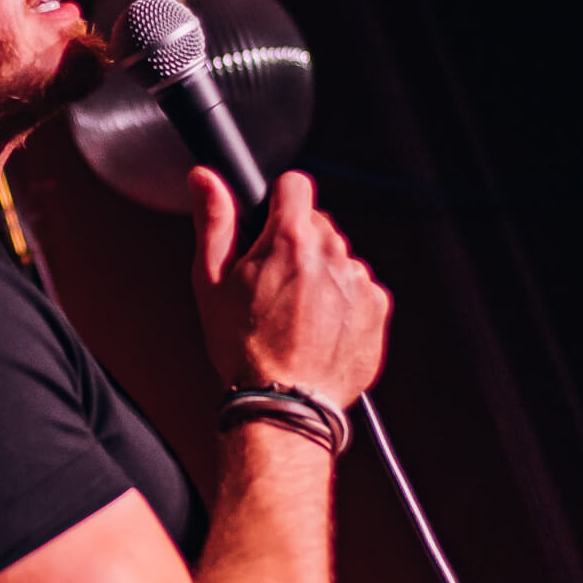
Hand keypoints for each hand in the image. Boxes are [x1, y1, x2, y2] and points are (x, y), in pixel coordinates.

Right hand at [190, 168, 387, 406]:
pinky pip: (359, 289)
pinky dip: (341, 303)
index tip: (269, 226)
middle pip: (316, 225)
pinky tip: (317, 328)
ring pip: (338, 258)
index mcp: (289, 239)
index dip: (278, 202)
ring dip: (320, 275)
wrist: (283, 403)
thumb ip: (213, 220)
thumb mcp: (211, 281)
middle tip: (273, 284)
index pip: (294, 185)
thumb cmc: (243, 348)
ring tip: (295, 314)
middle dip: (296, 245)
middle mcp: (331, 254)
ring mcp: (359, 282)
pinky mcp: (377, 309)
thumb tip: (205, 179)